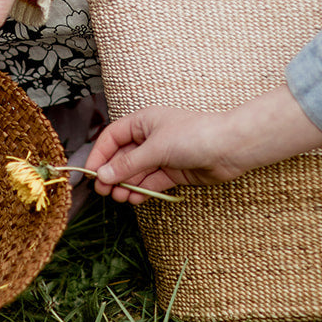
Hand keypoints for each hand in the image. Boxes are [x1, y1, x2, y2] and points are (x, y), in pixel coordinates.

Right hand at [89, 107, 247, 202]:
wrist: (230, 148)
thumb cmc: (195, 136)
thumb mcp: (156, 149)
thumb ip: (129, 164)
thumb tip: (104, 175)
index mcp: (143, 122)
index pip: (112, 137)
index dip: (99, 154)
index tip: (90, 174)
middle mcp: (151, 138)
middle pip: (122, 157)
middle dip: (112, 174)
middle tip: (104, 191)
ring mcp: (162, 156)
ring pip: (136, 172)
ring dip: (126, 185)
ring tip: (119, 198)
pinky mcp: (173, 172)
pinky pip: (151, 181)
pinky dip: (142, 190)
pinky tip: (134, 199)